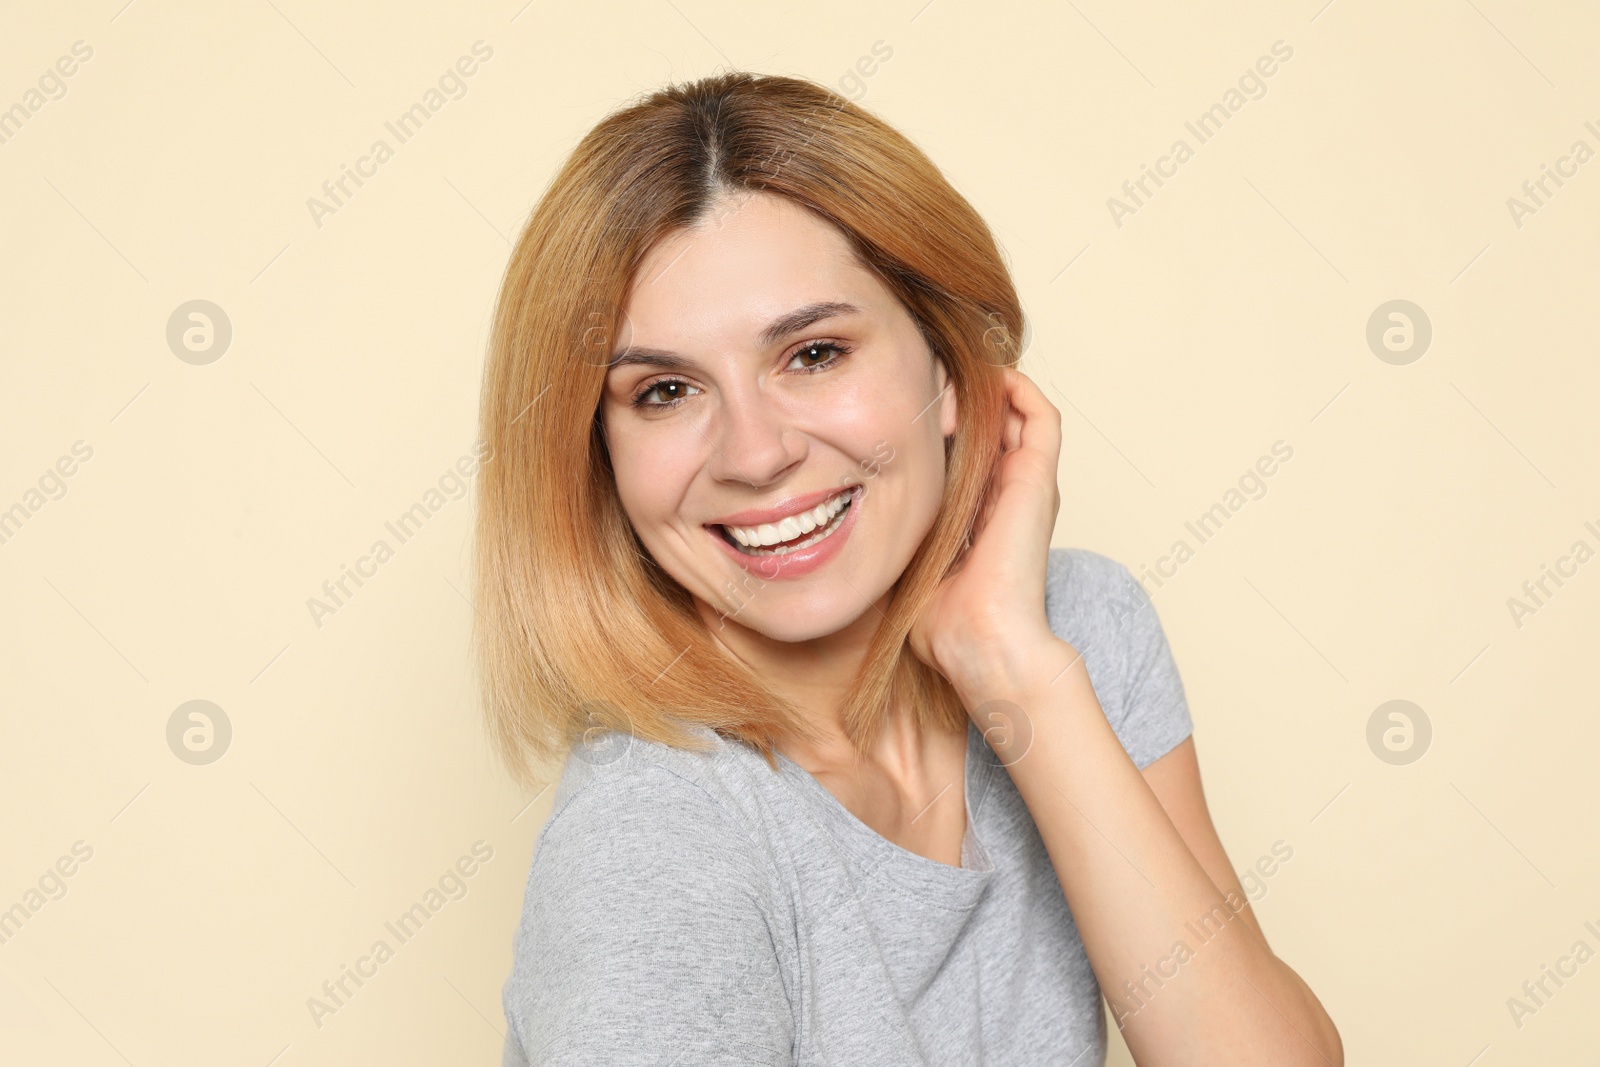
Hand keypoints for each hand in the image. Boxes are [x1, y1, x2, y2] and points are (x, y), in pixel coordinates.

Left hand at [908, 367, 1067, 694]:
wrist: (980, 640)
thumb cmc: (945, 621)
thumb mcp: (909, 564)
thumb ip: (897, 539)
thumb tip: (853, 528)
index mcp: (982, 515)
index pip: (969, 454)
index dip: (943, 427)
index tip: (905, 409)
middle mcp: (1009, 495)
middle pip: (993, 427)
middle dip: (961, 399)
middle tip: (925, 380)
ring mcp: (1027, 484)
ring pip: (1018, 414)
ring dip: (987, 388)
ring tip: (949, 372)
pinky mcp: (1038, 477)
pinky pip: (1041, 415)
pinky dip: (1017, 389)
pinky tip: (983, 378)